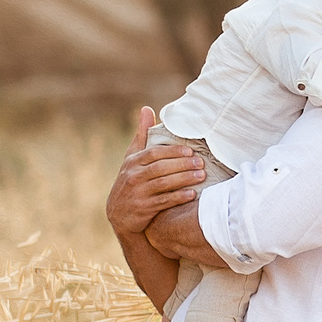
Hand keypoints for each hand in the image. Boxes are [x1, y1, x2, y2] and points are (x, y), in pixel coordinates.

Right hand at [106, 107, 204, 233]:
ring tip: (202, 176)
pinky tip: (192, 194)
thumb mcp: (132, 158)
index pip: (153, 153)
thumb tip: (146, 108)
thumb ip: (141, 135)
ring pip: (163, 184)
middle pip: (160, 168)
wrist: (119, 213)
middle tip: (201, 163)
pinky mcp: (143, 209)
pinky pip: (163, 202)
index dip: (172, 152)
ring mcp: (138, 193)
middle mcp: (133, 176)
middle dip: (182, 165)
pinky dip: (178, 197)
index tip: (190, 151)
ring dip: (184, 179)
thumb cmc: (131, 179)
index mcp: (133, 162)